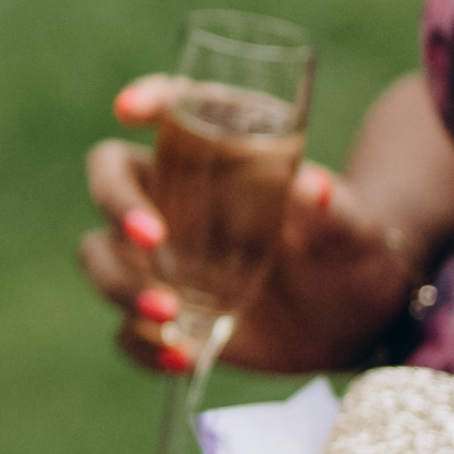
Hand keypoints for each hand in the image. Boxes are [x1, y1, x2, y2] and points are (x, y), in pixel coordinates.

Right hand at [82, 74, 414, 377]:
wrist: (351, 317)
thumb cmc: (352, 252)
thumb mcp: (353, 230)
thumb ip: (334, 210)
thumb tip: (312, 186)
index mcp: (222, 153)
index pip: (175, 106)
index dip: (148, 97)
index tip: (130, 108)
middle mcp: (177, 195)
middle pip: (110, 176)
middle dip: (116, 204)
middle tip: (153, 240)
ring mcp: (162, 256)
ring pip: (100, 253)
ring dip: (119, 282)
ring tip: (171, 315)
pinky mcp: (164, 309)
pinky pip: (124, 326)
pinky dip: (142, 343)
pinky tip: (184, 357)